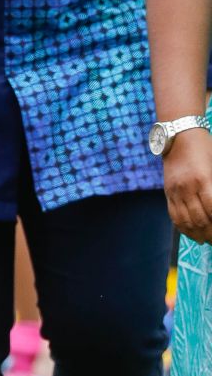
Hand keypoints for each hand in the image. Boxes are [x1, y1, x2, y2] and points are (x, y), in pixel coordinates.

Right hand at [162, 127, 211, 243]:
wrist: (179, 134)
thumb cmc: (205, 147)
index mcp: (203, 179)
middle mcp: (187, 187)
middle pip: (200, 220)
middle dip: (211, 233)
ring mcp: (175, 191)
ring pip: (186, 222)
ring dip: (198, 234)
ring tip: (208, 240)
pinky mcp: (168, 192)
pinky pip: (174, 216)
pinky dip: (184, 229)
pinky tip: (194, 234)